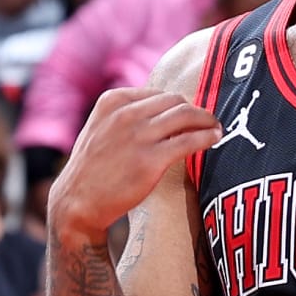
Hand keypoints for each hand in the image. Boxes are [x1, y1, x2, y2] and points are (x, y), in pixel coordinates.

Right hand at [47, 85, 221, 250]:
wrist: (78, 202)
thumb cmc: (92, 170)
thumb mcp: (100, 129)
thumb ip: (125, 116)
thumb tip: (160, 112)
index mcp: (113, 101)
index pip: (157, 93)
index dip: (177, 104)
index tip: (189, 113)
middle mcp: (125, 114)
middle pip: (175, 101)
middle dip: (195, 109)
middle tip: (208, 121)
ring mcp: (138, 136)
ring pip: (186, 115)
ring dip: (207, 120)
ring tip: (217, 127)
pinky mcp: (151, 160)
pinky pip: (189, 140)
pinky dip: (207, 137)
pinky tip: (215, 138)